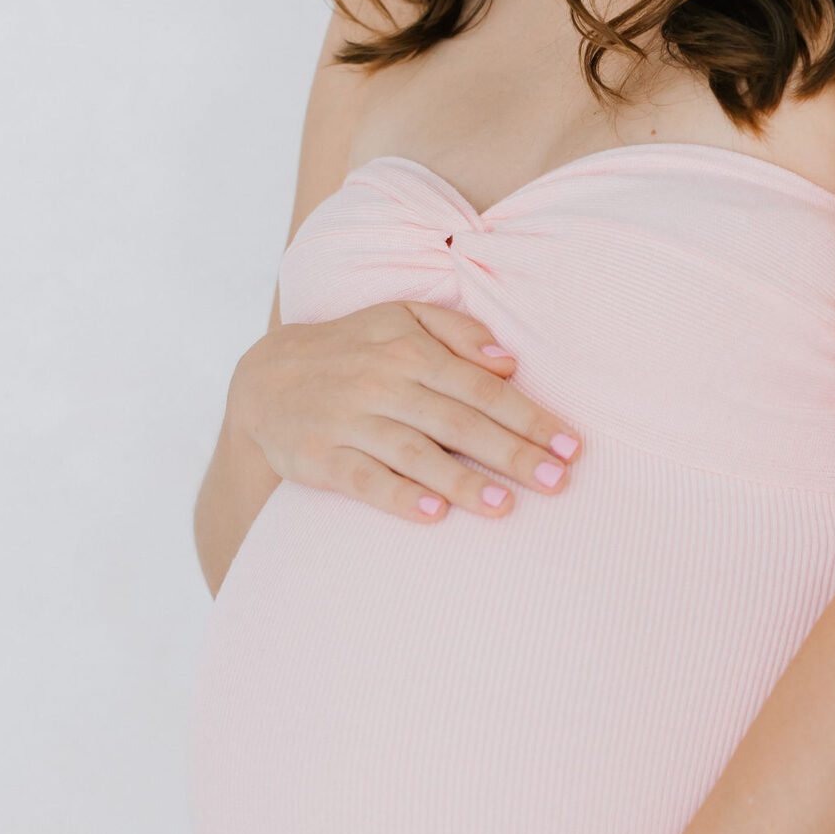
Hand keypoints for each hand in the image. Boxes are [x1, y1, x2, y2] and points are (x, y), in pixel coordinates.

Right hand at [227, 299, 581, 524]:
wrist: (265, 380)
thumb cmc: (352, 350)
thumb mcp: (400, 320)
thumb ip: (458, 333)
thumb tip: (509, 362)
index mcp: (411, 350)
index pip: (483, 388)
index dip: (530, 417)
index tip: (570, 447)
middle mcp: (383, 384)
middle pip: (458, 423)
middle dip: (511, 454)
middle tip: (556, 483)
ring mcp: (350, 422)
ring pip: (416, 454)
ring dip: (463, 482)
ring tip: (505, 506)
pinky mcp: (322, 458)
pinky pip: (365, 480)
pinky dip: (399, 496)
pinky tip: (435, 514)